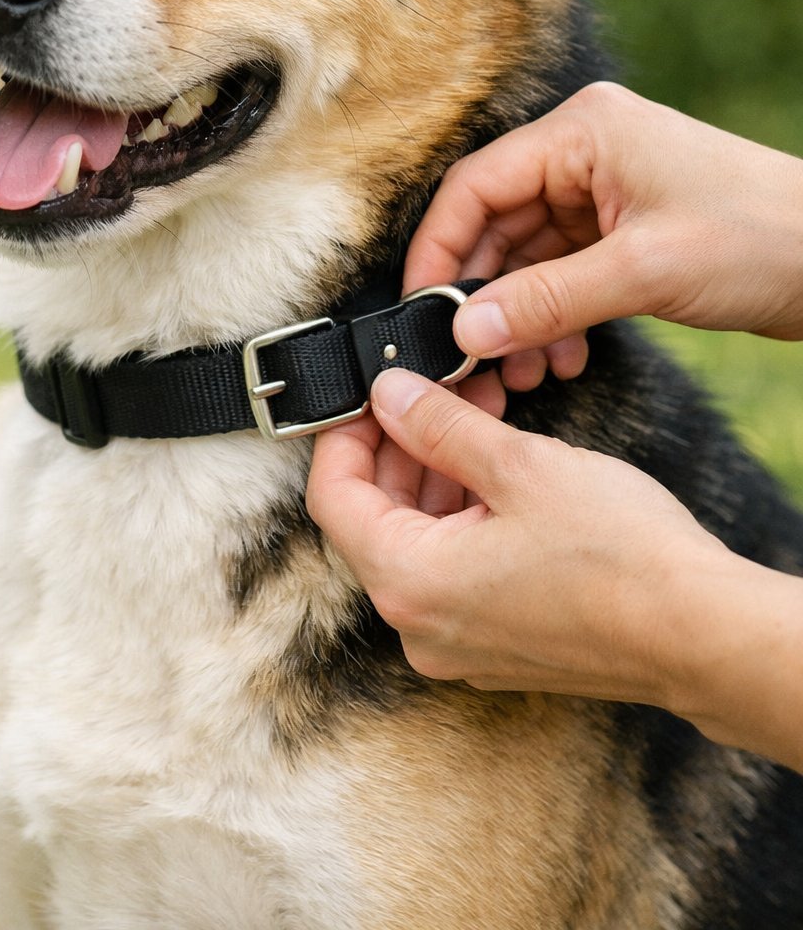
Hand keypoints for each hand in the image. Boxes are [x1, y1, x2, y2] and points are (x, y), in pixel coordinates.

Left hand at [308, 368, 723, 703]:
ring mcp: (458, 644)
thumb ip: (439, 426)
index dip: (346, 433)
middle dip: (399, 446)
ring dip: (435, 476)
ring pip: (416, 543)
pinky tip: (495, 468)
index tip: (372, 390)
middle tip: (436, 388)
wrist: (701, 633)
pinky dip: (462, 517)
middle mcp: (419, 627)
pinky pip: (452, 572)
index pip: (334, 497)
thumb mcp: (518, 465)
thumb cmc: (619, 554)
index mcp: (408, 583)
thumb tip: (387, 393)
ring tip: (475, 413)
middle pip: (374, 519)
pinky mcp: (497, 646)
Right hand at [404, 82, 802, 384]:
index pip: (477, 185)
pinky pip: (564, 271)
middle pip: (497, 222)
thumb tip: (466, 331)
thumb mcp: (642, 273)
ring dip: (518, 315)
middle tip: (469, 357)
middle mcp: (587, 151)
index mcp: (584, 132)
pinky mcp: (626, 228)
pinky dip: (555, 315)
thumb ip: (545, 302)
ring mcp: (607, 190)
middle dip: (483, 295)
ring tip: (519, 374)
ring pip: (528, 254)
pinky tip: (561, 358)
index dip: (440, 249)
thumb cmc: (760, 239)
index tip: (421, 310)